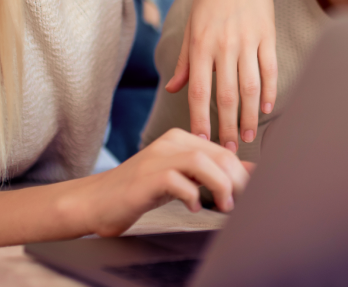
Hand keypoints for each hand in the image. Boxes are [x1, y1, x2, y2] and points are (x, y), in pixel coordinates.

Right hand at [60, 129, 249, 237]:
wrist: (96, 201)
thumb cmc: (140, 191)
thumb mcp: (179, 178)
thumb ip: (209, 174)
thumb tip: (249, 173)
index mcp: (180, 139)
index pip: (223, 151)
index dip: (242, 173)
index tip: (251, 192)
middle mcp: (170, 143)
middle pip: (217, 154)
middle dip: (237, 181)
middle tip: (241, 203)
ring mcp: (157, 158)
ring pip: (201, 162)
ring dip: (220, 186)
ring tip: (224, 206)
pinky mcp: (146, 178)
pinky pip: (177, 181)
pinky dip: (192, 196)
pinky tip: (193, 208)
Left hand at [164, 0, 278, 151]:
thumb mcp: (191, 26)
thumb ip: (184, 61)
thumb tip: (174, 90)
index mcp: (201, 45)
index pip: (199, 92)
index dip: (200, 120)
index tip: (202, 142)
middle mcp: (223, 45)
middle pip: (226, 96)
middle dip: (227, 127)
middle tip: (228, 150)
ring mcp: (248, 40)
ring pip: (250, 88)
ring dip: (250, 117)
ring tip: (249, 137)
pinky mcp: (268, 35)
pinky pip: (270, 70)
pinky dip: (270, 92)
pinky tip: (267, 109)